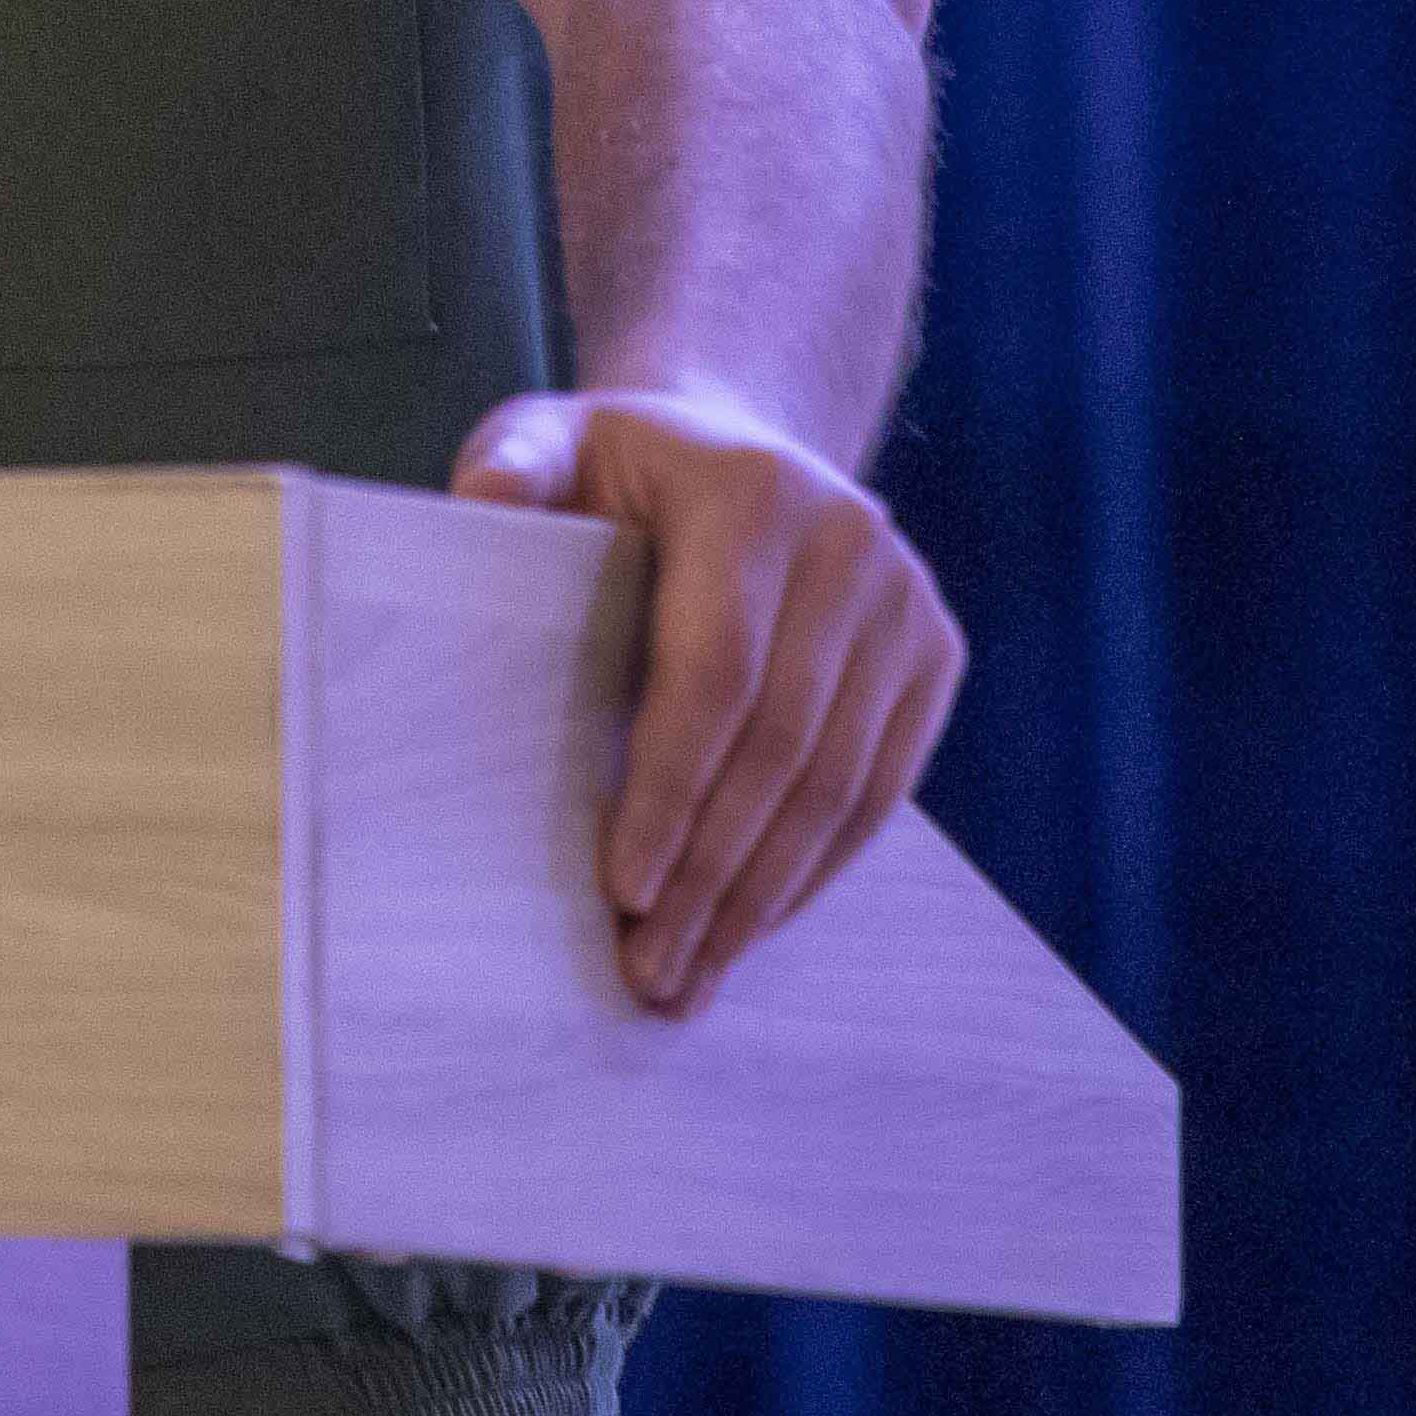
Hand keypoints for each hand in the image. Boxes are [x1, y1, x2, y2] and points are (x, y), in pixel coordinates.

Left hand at [451, 384, 963, 1016]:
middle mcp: (849, 542)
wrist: (731, 447)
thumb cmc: (612, 467)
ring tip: (695, 974)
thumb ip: (511, 469)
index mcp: (753, 492)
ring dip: (766, 895)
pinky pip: (881, 788)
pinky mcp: (934, 652)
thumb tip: (481, 505)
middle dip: (714, 873)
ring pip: (841, 783)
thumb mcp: (545, 441)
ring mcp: (906, 599)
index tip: (625, 888)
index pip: (716, 670)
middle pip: (784, 744)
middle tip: (651, 970)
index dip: (673, 788)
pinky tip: (755, 925)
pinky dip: (816, 867)